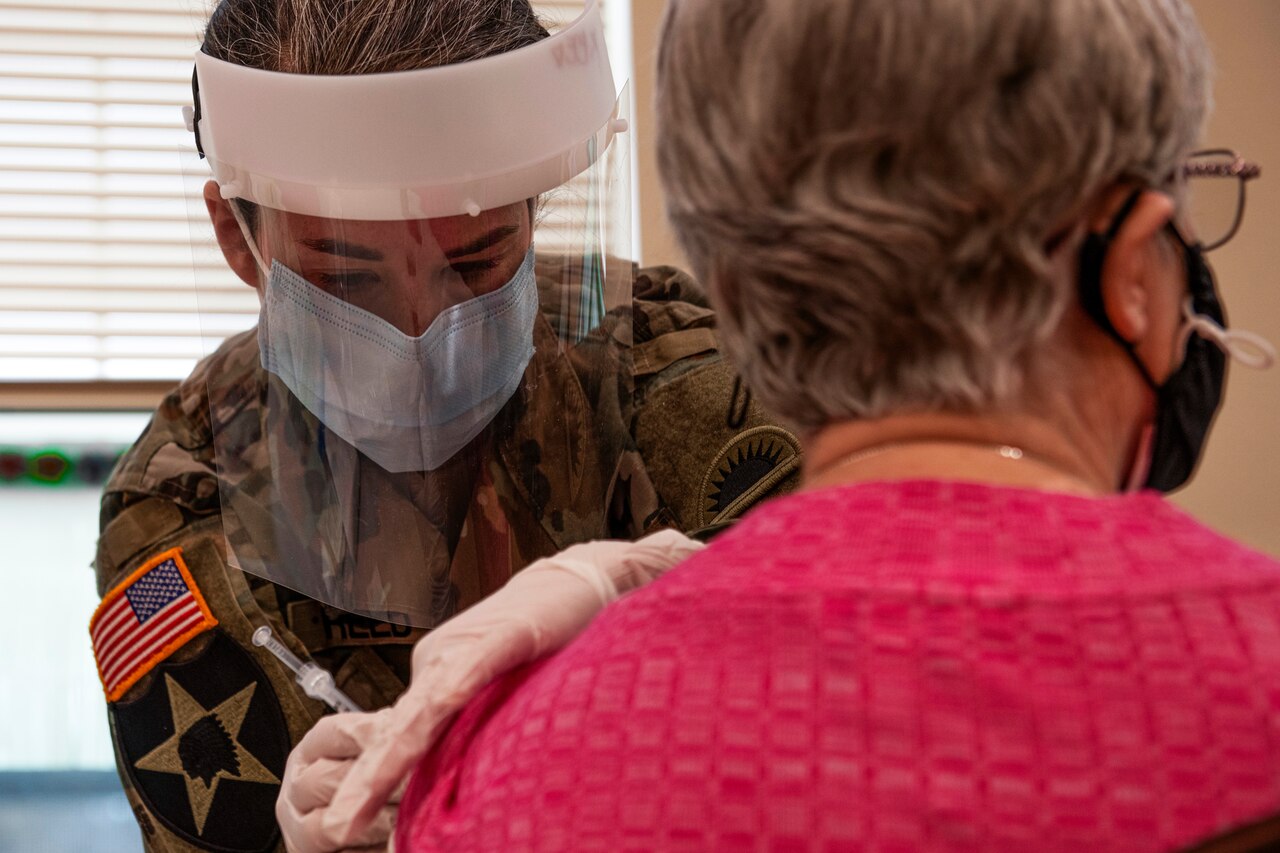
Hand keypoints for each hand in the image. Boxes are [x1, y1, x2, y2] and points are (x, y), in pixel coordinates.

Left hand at [276, 529, 703, 851]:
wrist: (585, 576)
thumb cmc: (555, 638)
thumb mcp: (510, 696)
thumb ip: (484, 732)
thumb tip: (471, 785)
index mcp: (440, 679)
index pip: (401, 740)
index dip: (374, 785)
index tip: (354, 826)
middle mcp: (439, 663)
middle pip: (396, 733)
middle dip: (363, 786)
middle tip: (336, 830)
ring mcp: (465, 649)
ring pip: (418, 713)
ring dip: (386, 763)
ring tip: (358, 804)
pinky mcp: (500, 635)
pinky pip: (466, 673)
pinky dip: (446, 700)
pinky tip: (423, 727)